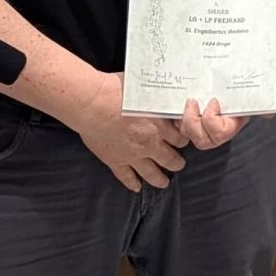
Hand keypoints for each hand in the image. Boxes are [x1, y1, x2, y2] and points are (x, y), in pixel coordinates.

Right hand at [68, 73, 188, 191]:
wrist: (92, 103)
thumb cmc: (116, 90)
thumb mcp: (146, 87)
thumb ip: (157, 95)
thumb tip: (166, 90)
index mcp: (159, 125)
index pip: (180, 139)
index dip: (183, 140)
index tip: (183, 141)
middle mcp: (149, 144)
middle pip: (171, 159)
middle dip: (177, 163)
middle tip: (179, 163)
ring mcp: (132, 155)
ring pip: (152, 173)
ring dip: (160, 179)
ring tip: (164, 183)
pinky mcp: (114, 160)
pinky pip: (126, 177)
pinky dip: (132, 183)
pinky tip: (136, 187)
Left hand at [180, 97, 255, 148]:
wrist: (228, 90)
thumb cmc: (238, 95)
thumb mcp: (249, 98)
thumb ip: (260, 107)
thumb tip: (270, 114)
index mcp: (230, 126)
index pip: (219, 133)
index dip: (212, 120)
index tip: (214, 101)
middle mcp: (214, 132)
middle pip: (201, 140)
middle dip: (193, 122)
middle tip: (193, 102)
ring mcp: (200, 128)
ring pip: (187, 134)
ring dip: (184, 119)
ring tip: (188, 102)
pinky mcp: (186, 122)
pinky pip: (177, 126)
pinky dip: (174, 118)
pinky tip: (175, 106)